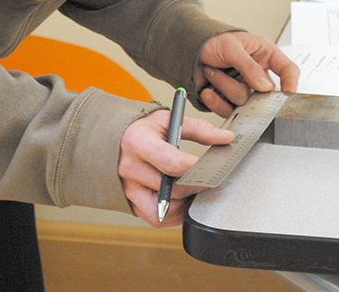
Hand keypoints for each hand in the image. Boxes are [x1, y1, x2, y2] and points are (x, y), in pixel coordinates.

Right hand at [118, 109, 234, 226]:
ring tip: (195, 191)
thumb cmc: (140, 129)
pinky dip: (173, 213)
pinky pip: (156, 218)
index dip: (195, 168)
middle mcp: (129, 168)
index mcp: (137, 143)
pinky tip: (181, 200)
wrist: (113, 139)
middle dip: (196, 186)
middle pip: (172, 189)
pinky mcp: (131, 203)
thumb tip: (226, 139)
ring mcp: (128, 189)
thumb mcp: (167, 119)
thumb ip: (198, 129)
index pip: (172, 163)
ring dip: (185, 204)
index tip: (211, 168)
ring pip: (165, 209)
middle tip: (210, 180)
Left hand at [194, 31, 298, 117]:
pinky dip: (216, 100)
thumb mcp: (231, 47)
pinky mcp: (229, 101)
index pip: (287, 70)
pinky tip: (208, 90)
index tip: (288, 94)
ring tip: (213, 71)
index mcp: (264, 55)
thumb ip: (249, 66)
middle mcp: (257, 74)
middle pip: (265, 93)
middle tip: (238, 78)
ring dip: (225, 86)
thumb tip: (265, 86)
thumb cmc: (211, 40)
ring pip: (244, 101)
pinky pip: (228, 110)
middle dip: (248, 86)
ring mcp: (243, 89)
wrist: (186, 49)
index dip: (291, 82)